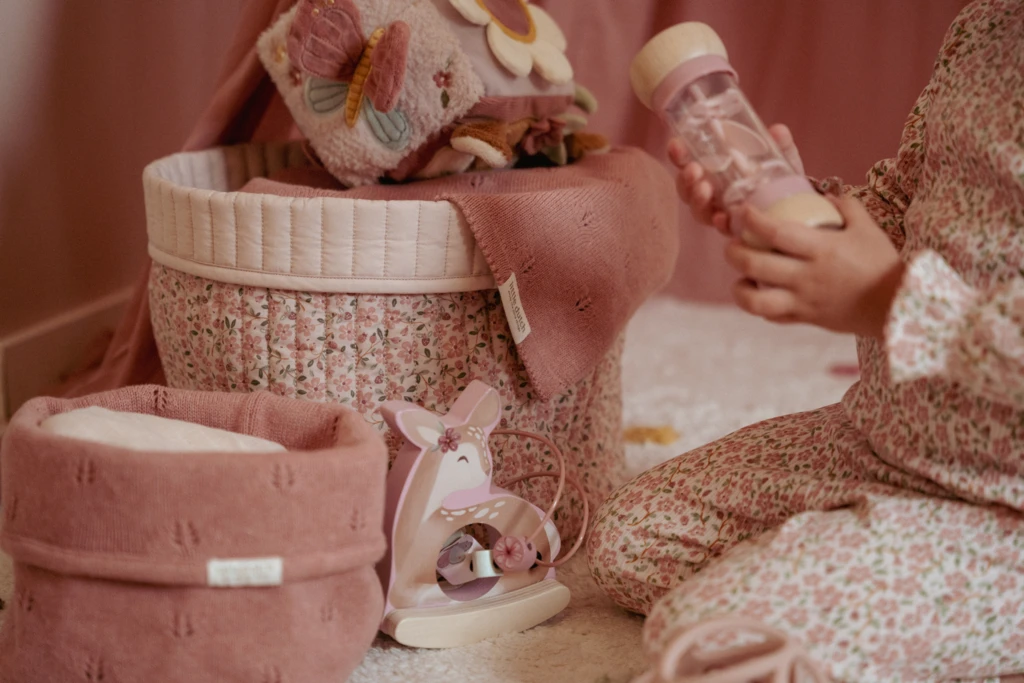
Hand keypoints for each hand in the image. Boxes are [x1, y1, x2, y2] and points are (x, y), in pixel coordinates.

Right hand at [669, 123, 804, 235]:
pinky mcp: (736, 230)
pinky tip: (722, 217)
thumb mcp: (781, 159)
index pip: (689, 163)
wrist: (799, 210)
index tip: (675, 144)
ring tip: (704, 190)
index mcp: (715, 173)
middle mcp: (713, 195)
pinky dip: (720, 223)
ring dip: (697, 200)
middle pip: (688, 189)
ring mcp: (721, 214)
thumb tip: (778, 130)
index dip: (678, 155)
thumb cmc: (781, 182)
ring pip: (699, 210)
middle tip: (693, 170)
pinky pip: (723, 229)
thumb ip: (779, 145)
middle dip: (685, 179)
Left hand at [724, 195, 904, 337]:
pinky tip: (758, 295)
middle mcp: (808, 276)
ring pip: (757, 300)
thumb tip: (825, 195)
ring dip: (740, 289)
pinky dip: (759, 307)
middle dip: (735, 253)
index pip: (777, 233)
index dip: (754, 221)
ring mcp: (804, 301)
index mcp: (822, 250)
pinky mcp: (806, 319)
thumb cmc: (881, 264)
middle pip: (757, 265)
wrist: (896, 306)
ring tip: (738, 278)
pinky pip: (773, 317)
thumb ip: (847, 207)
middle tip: (731, 244)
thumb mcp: (868, 229)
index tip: (742, 212)